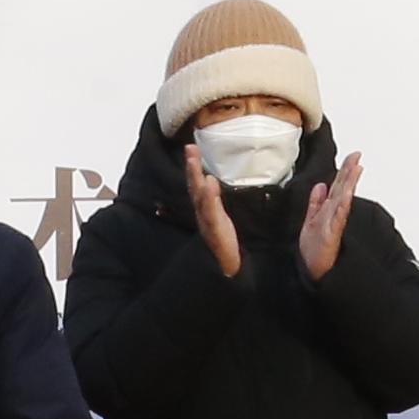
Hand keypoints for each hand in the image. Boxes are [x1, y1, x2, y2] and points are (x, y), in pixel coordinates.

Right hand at [181, 145, 243, 277]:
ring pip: (200, 198)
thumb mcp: (222, 220)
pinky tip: (208, 184)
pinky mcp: (216, 233)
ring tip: (194, 159)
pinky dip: (209, 198)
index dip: (193, 168)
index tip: (191, 147)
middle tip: (190, 147)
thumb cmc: (226, 246)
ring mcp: (208, 224)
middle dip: (191, 168)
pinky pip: (211, 214)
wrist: (228, 271)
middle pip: (195, 188)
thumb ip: (216, 201)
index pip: (198, 186)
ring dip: (196, 177)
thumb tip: (211, 180)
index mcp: (207, 212)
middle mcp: (204, 216)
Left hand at [299, 152, 363, 280]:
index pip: (338, 186)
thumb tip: (321, 185)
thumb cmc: (314, 250)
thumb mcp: (311, 220)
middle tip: (357, 155)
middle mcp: (333, 214)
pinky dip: (343, 204)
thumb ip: (315, 202)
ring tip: (356, 169)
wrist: (313, 271)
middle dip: (349, 171)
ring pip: (343, 199)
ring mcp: (334, 223)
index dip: (345, 170)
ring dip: (350, 184)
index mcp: (328, 210)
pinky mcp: (332, 233)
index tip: (353, 156)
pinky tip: (348, 194)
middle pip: (343, 188)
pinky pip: (339, 216)